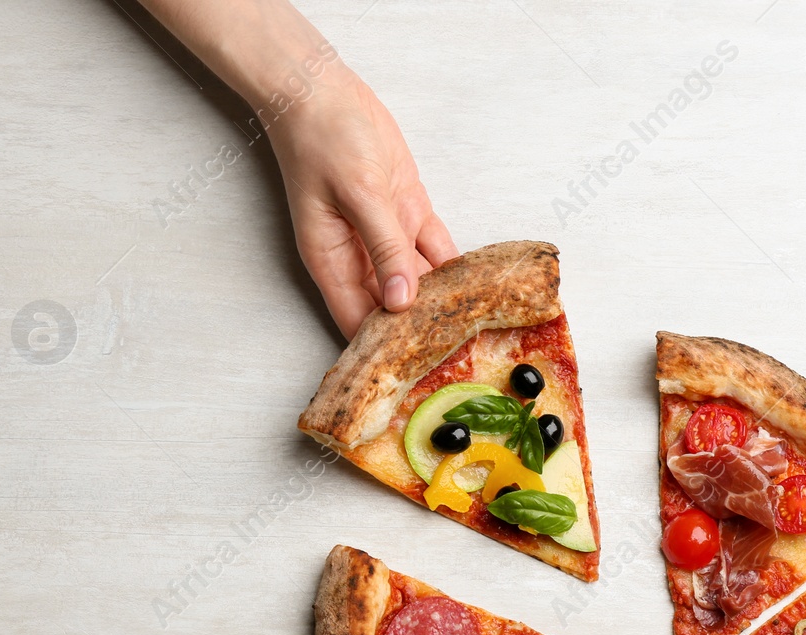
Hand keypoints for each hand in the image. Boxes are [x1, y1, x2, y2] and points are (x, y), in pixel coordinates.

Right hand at [269, 72, 457, 337]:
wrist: (324, 91)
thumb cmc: (324, 139)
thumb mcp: (357, 193)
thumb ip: (384, 248)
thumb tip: (402, 301)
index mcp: (333, 262)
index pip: (359, 323)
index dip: (385, 349)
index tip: (417, 371)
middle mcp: (359, 259)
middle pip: (393, 310)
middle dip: (423, 331)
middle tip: (462, 355)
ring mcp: (386, 238)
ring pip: (420, 283)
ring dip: (445, 301)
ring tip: (480, 327)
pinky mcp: (408, 215)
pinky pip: (435, 251)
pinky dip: (455, 267)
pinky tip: (480, 285)